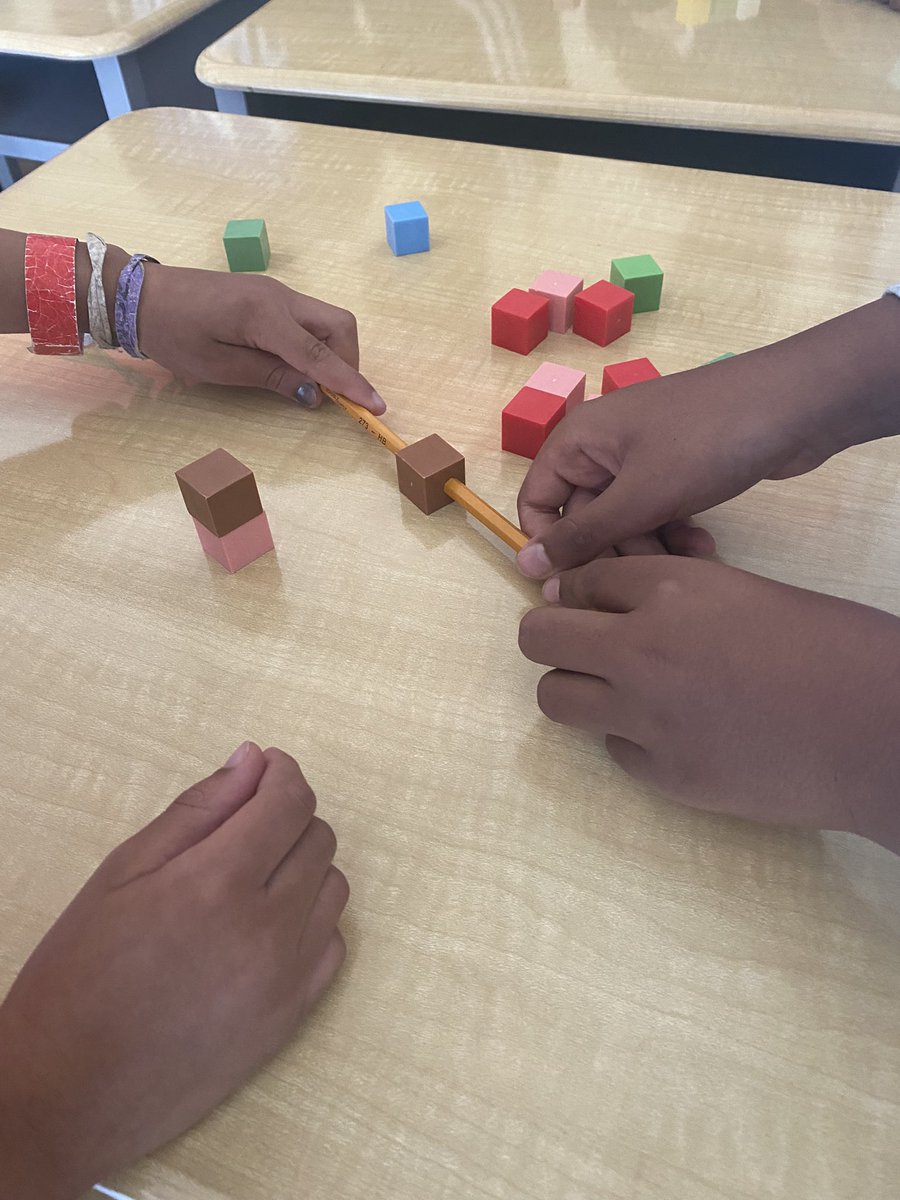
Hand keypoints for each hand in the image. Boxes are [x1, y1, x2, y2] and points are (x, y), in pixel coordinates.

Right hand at [0, 744, 347, 1199]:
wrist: (68, 1092)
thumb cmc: (80, 974)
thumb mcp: (122, 873)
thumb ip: (197, 810)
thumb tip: (253, 760)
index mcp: (218, 882)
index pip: (290, 801)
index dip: (282, 774)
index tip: (264, 770)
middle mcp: (268, 927)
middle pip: (319, 838)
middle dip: (288, 817)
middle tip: (244, 828)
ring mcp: (288, 977)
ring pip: (333, 888)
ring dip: (303, 868)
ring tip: (251, 880)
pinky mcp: (295, 1018)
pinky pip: (333, 944)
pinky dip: (310, 922)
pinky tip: (265, 928)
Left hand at [137, 264, 385, 413]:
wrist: (142, 295)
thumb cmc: (173, 334)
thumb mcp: (218, 368)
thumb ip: (271, 377)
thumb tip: (314, 394)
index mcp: (264, 315)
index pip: (320, 354)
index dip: (350, 382)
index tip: (375, 406)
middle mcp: (280, 296)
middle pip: (339, 325)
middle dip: (348, 363)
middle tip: (335, 396)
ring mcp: (277, 291)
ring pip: (329, 319)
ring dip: (335, 353)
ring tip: (316, 384)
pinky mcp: (270, 294)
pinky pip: (310, 318)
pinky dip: (318, 343)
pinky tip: (299, 365)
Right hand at [516, 299, 899, 577]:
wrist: (795, 404)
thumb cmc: (707, 441)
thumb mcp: (640, 496)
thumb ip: (582, 535)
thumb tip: (525, 565)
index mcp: (579, 440)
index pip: (536, 501)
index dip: (549, 544)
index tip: (577, 581)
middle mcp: (603, 448)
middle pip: (584, 517)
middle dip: (615, 549)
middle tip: (651, 571)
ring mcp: (643, 457)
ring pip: (625, 521)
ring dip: (651, 547)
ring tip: (691, 560)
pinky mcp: (677, 469)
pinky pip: (658, 512)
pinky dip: (675, 532)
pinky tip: (705, 546)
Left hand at [519, 556, 899, 852]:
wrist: (875, 726)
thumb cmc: (829, 646)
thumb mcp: (744, 593)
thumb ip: (674, 597)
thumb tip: (615, 611)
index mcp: (671, 588)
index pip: (579, 580)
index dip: (579, 593)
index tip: (587, 606)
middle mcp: (642, 647)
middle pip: (539, 637)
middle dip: (552, 637)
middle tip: (580, 648)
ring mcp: (645, 715)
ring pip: (554, 697)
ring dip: (576, 690)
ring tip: (616, 694)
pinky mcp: (661, 773)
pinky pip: (612, 749)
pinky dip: (632, 740)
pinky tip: (677, 734)